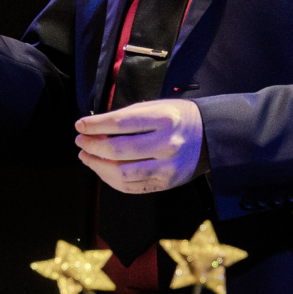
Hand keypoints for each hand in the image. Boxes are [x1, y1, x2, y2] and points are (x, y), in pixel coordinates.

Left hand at [74, 99, 205, 193]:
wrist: (212, 137)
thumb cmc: (179, 118)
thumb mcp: (157, 106)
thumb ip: (127, 116)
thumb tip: (94, 127)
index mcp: (164, 119)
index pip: (120, 123)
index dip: (95, 126)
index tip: (80, 125)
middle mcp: (167, 144)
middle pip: (118, 150)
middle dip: (93, 146)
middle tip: (80, 141)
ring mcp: (168, 167)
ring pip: (122, 173)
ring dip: (98, 165)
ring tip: (87, 156)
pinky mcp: (166, 184)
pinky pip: (132, 187)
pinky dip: (111, 179)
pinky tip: (102, 169)